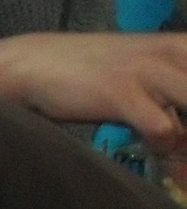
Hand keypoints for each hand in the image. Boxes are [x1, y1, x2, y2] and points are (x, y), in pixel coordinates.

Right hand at [0, 32, 186, 148]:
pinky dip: (164, 147)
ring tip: (178, 161)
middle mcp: (176, 52)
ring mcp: (151, 71)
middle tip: (182, 154)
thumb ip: (169, 106)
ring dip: (185, 146)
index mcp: (184, 46)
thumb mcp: (142, 81)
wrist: (37, 63)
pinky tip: (153, 148)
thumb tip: (182, 145)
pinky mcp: (124, 92)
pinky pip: (164, 129)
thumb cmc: (90, 74)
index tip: (184, 143)